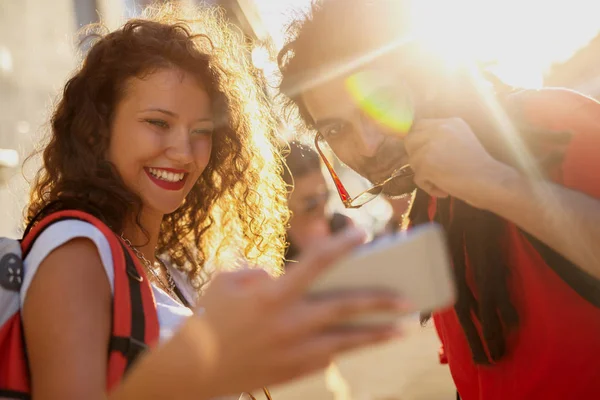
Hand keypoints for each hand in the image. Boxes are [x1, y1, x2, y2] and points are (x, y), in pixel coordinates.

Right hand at [188, 228, 405, 396]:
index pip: (314, 264)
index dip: (341, 247)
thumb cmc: (211, 320)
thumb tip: (286, 278)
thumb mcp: (227, 283)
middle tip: (407, 296)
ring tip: (403, 327)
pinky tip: (366, 340)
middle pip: (343, 308)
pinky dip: (349, 346)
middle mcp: (288, 322)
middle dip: (379, 301)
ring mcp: (294, 350)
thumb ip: (260, 274)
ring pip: (346, 341)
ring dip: (377, 333)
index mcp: (271, 295)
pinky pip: (329, 356)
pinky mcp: (294, 371)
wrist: (195, 370)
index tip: (363, 234)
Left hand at [404, 118, 512, 205]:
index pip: (419, 125)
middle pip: (410, 140)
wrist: (490, 182)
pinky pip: (417, 177)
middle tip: (431, 169)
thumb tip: (416, 145)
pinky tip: (444, 190)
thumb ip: (441, 138)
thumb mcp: (461, 140)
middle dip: (416, 156)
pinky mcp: (426, 163)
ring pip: (413, 160)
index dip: (418, 141)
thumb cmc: (479, 167)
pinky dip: (428, 187)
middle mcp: (439, 129)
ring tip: (443, 181)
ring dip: (424, 174)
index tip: (424, 154)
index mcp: (450, 122)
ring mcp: (431, 145)